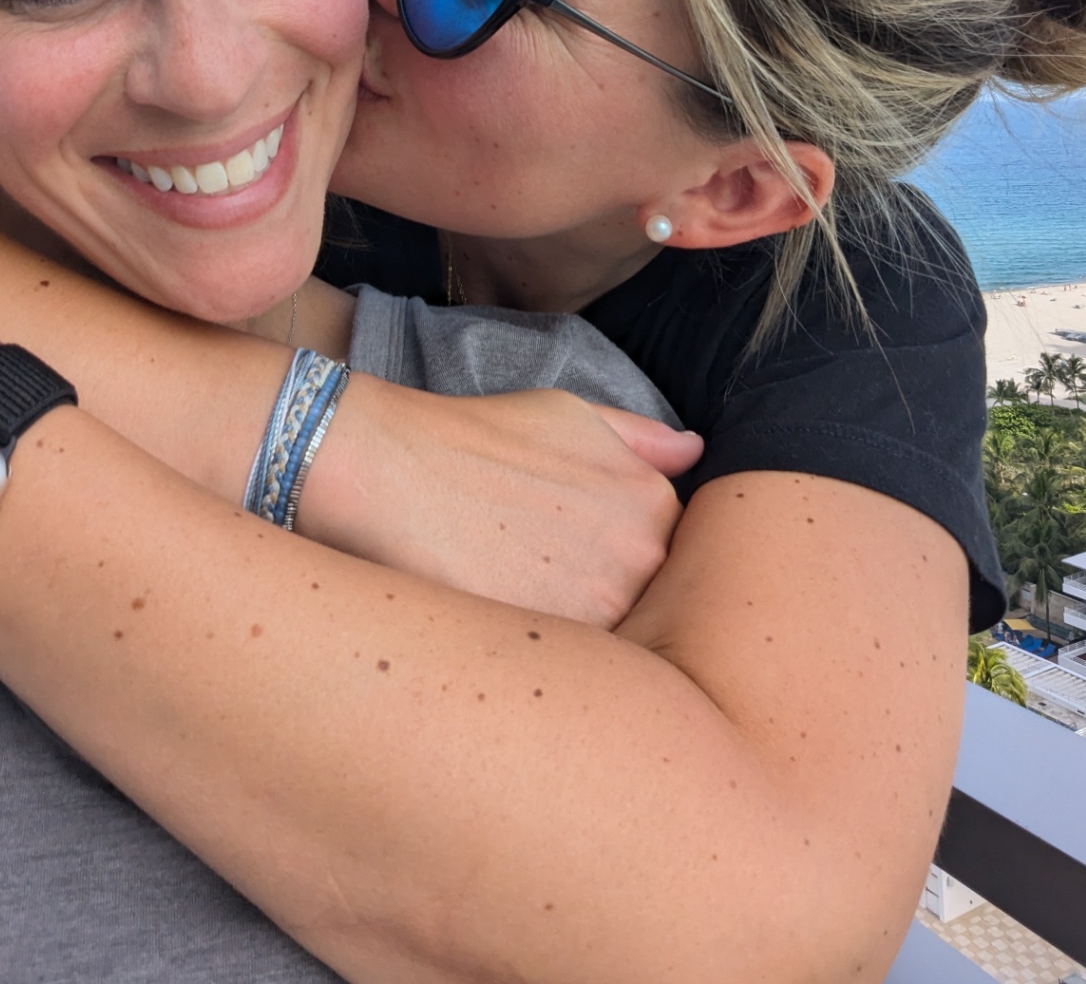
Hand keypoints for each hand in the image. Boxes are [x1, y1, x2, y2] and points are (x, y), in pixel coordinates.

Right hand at [298, 373, 700, 626]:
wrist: (391, 470)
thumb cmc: (476, 437)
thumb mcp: (570, 413)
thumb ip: (640, 438)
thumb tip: (694, 452)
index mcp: (654, 502)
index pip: (673, 562)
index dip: (620, 565)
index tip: (575, 558)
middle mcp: (642, 557)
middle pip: (645, 607)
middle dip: (605, 604)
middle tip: (541, 583)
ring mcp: (598, 607)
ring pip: (612, 644)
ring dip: (580, 639)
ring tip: (518, 605)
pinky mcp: (552, 648)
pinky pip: (570, 672)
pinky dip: (546, 662)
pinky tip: (506, 634)